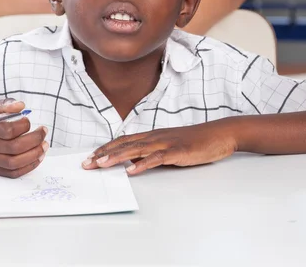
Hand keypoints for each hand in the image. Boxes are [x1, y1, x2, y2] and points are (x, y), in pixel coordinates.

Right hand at [0, 98, 47, 177]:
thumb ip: (6, 104)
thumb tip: (21, 105)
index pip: (8, 130)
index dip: (23, 125)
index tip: (28, 120)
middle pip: (14, 148)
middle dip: (35, 139)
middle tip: (43, 131)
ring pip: (15, 163)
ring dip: (34, 154)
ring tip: (44, 145)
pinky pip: (13, 173)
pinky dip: (29, 167)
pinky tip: (38, 157)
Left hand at [82, 121, 237, 174]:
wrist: (218, 134)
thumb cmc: (195, 141)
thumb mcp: (170, 146)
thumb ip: (152, 153)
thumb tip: (133, 162)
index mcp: (153, 135)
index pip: (124, 140)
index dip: (106, 148)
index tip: (91, 157)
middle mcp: (156, 137)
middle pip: (125, 144)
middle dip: (104, 153)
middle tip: (87, 163)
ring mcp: (166, 143)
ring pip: (136, 149)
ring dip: (117, 157)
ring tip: (101, 164)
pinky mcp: (177, 151)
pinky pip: (157, 158)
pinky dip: (143, 164)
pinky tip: (132, 170)